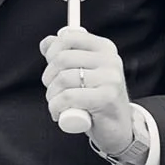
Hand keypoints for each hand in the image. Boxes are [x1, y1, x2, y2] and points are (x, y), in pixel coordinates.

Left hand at [41, 26, 134, 156]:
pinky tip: (59, 113)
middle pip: (62, 58)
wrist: (118, 127)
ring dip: (52, 95)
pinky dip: (56, 106)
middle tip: (53, 90)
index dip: (52, 51)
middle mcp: (110, 59)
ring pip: (63, 79)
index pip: (69, 37)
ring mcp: (110, 78)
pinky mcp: (107, 97)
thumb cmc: (97, 99)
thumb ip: (66, 54)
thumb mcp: (83, 71)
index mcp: (104, 48)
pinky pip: (68, 97)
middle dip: (49, 77)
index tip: (50, 65)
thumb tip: (46, 42)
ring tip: (57, 103)